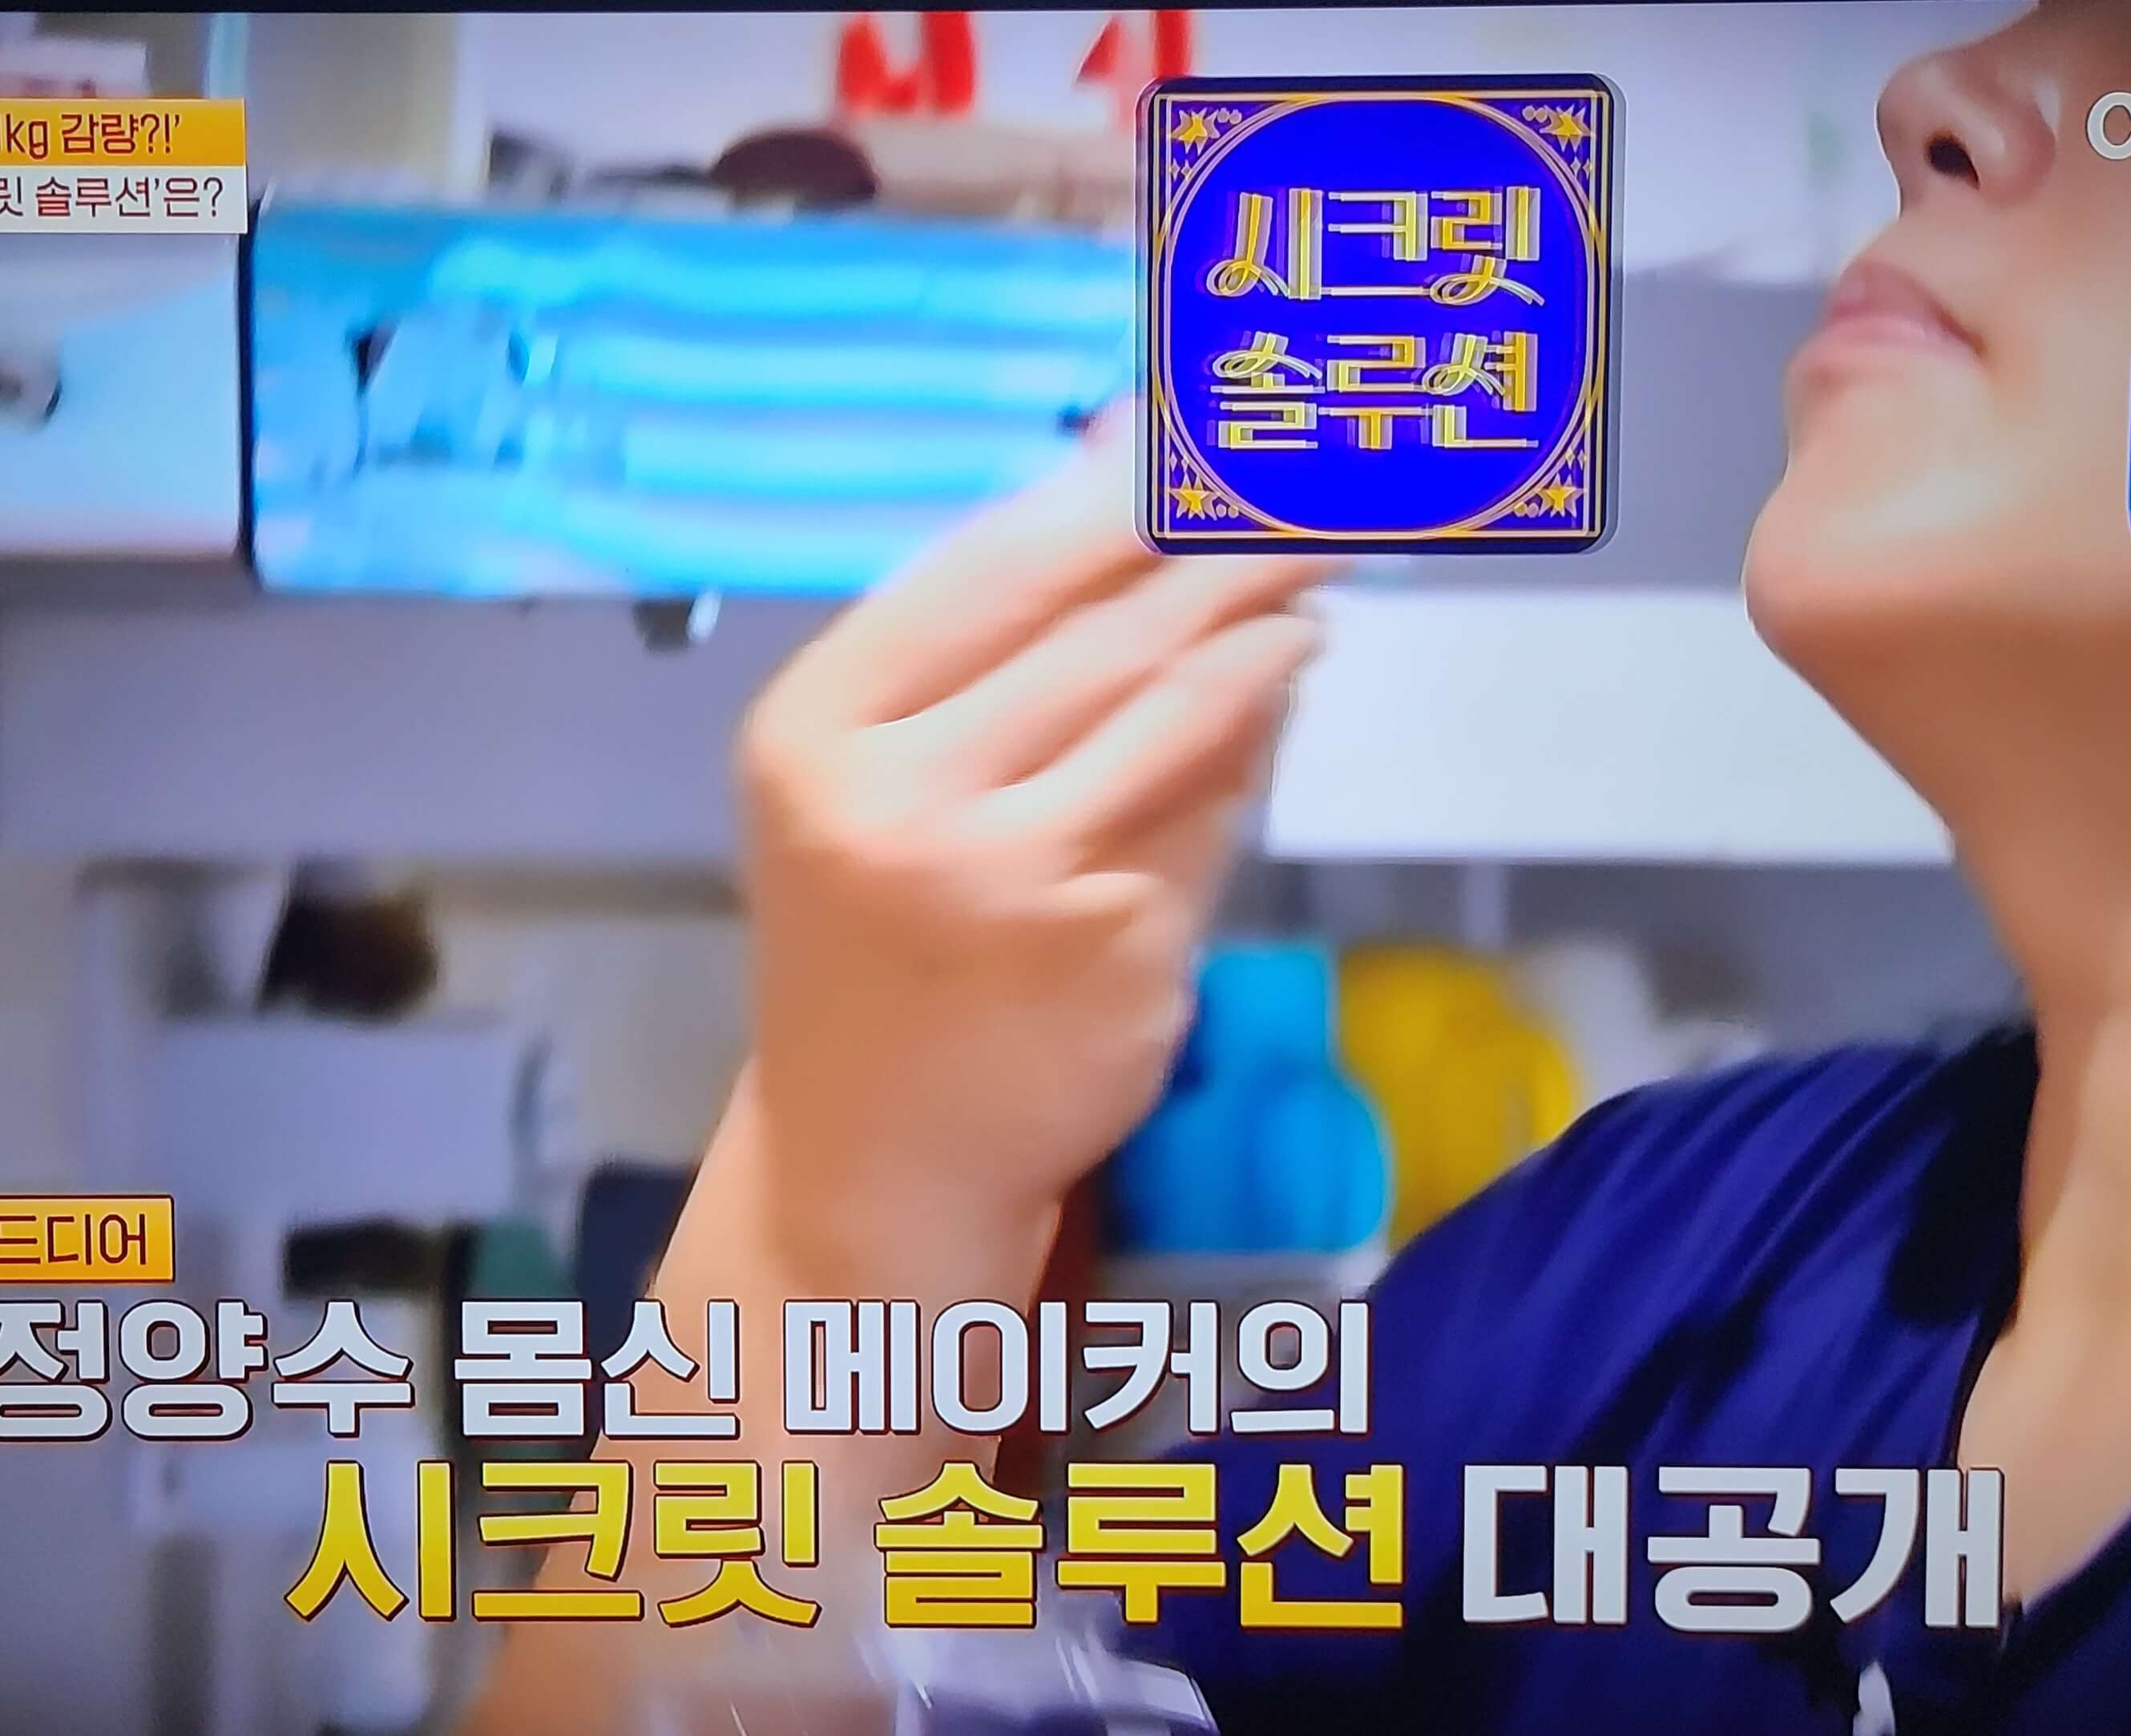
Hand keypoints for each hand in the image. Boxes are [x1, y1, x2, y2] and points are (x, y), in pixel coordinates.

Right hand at [732, 413, 1338, 1241]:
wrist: (874, 1150)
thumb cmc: (876, 932)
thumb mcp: (879, 771)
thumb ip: (1000, 626)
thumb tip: (1131, 437)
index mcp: (818, 729)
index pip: (996, 565)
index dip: (1120, 485)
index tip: (1208, 428)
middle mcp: (903, 799)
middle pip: (1104, 629)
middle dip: (1224, 545)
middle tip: (1311, 486)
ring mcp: (1016, 883)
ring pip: (1176, 712)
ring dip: (1264, 632)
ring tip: (1312, 582)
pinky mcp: (1115, 953)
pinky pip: (1209, 814)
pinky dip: (1253, 746)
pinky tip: (1280, 696)